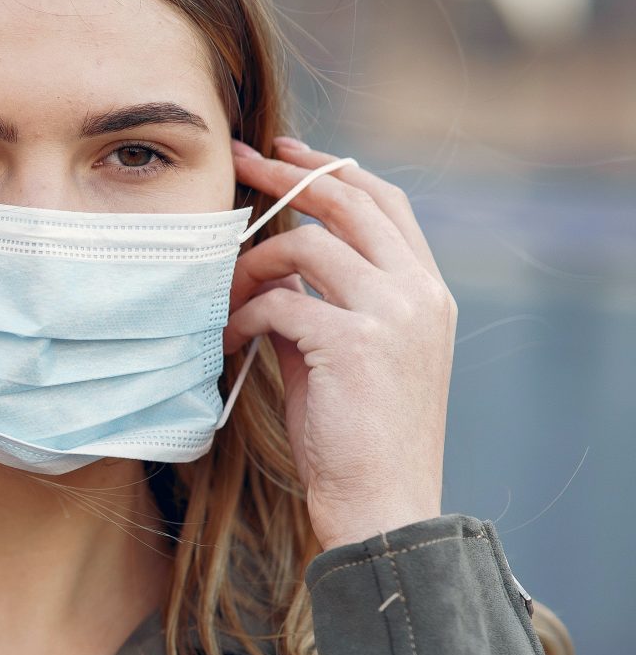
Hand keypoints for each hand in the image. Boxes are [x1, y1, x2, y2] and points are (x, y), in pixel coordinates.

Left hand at [225, 137, 454, 550]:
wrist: (382, 502)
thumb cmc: (357, 435)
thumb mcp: (346, 353)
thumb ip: (320, 301)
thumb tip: (269, 263)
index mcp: (427, 290)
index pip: (383, 200)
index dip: (330, 169)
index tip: (283, 152)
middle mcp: (419, 292)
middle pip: (348, 199)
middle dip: (286, 175)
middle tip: (238, 164)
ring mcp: (393, 314)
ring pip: (305, 243)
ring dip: (252, 264)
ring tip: (227, 297)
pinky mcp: (354, 343)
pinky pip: (279, 301)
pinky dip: (244, 316)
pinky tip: (231, 343)